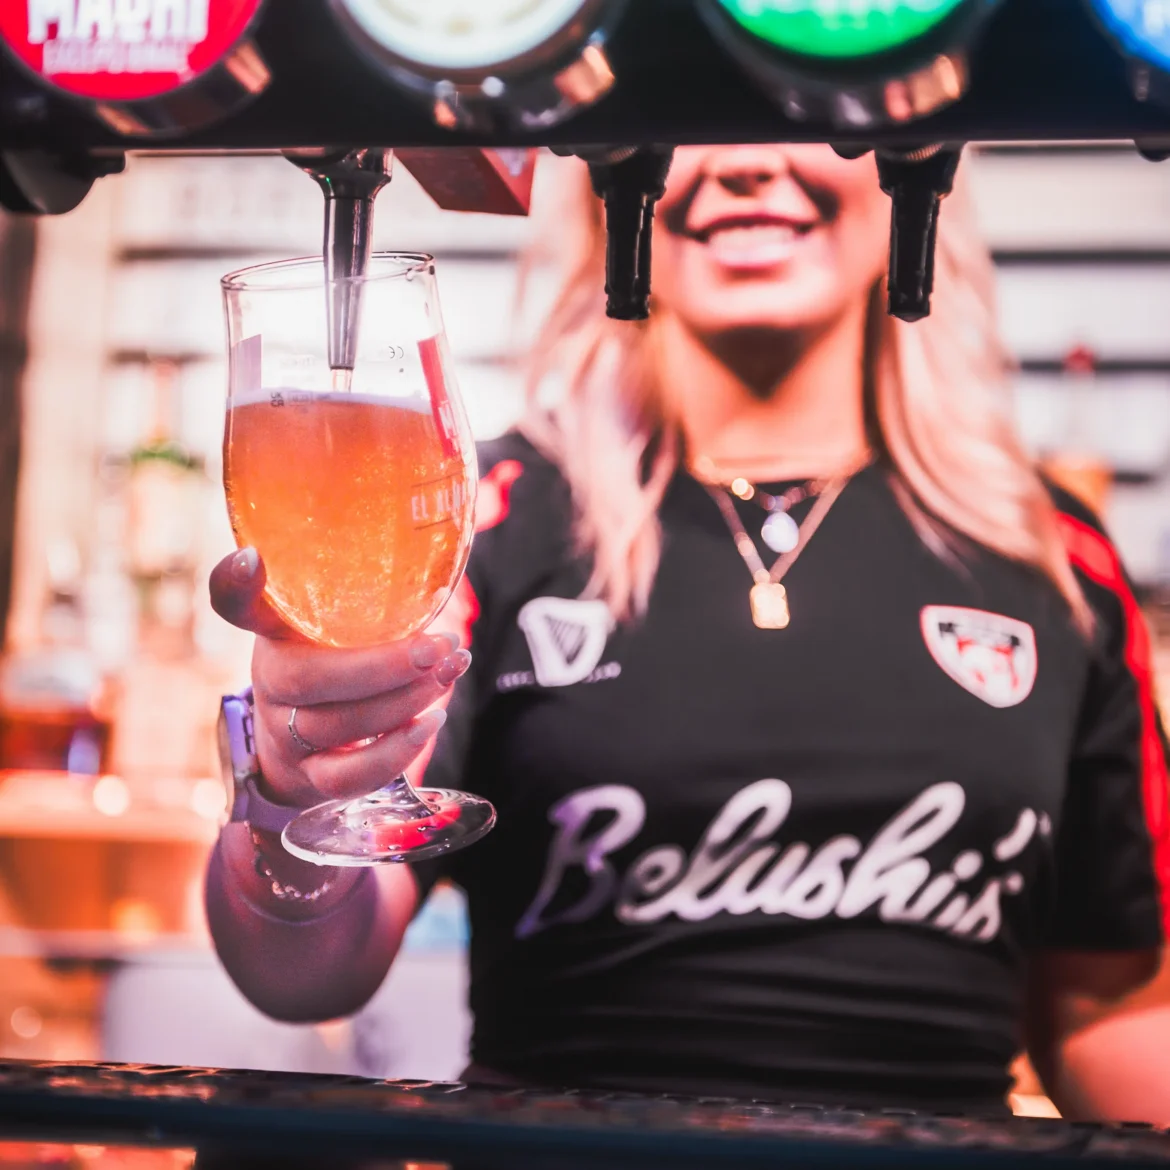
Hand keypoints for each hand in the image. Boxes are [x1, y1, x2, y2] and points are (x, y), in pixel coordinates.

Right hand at [209, 547, 470, 807]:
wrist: (299, 747)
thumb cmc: (333, 665)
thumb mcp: (333, 625)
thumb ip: (363, 597)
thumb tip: (437, 566)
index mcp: (274, 632)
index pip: (237, 605)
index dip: (235, 585)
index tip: (251, 560)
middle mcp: (270, 681)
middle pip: (305, 678)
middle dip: (382, 666)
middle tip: (437, 645)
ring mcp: (283, 733)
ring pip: (334, 725)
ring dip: (404, 701)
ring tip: (448, 671)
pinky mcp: (309, 777)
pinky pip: (348, 776)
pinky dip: (395, 752)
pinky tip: (431, 721)